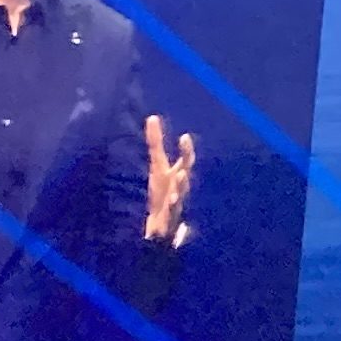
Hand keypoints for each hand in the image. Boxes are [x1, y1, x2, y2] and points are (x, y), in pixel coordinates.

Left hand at [142, 115, 198, 244]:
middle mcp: (178, 184)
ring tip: (182, 174)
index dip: (185, 148)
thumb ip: (155, 143)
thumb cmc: (162, 191)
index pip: (184, 158)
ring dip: (182, 182)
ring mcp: (176, 200)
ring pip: (181, 189)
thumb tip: (152, 117)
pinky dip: (174, 205)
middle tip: (186, 144)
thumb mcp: (157, 167)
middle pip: (186, 169)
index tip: (184, 137)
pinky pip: (172, 210)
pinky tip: (173, 200)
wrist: (163, 224)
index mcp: (175, 173)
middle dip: (187, 157)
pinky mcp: (169, 215)